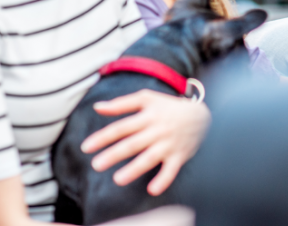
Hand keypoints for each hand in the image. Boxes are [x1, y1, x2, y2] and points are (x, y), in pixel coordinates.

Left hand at [81, 90, 210, 195]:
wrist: (201, 115)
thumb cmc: (168, 107)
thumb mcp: (147, 98)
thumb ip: (121, 103)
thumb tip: (96, 107)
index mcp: (148, 115)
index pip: (121, 126)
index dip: (103, 137)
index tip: (86, 147)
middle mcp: (158, 129)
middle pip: (133, 143)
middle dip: (114, 154)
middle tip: (96, 164)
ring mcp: (169, 143)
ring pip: (150, 157)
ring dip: (135, 169)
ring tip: (118, 179)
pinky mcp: (180, 155)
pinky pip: (172, 170)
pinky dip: (164, 180)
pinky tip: (152, 190)